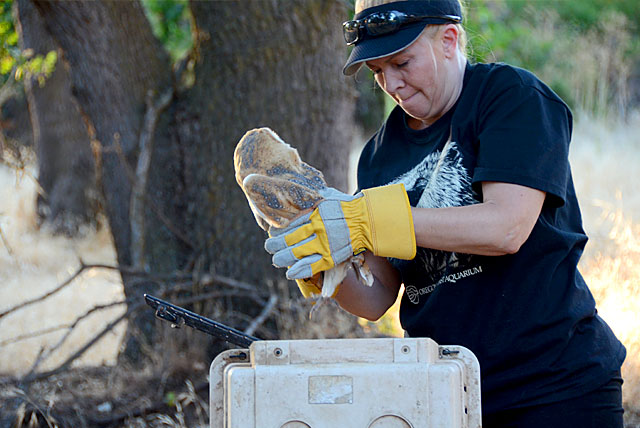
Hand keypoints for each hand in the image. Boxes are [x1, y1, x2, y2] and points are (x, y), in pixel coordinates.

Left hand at [265, 184, 415, 279]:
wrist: (368, 220)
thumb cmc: (347, 207)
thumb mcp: (328, 197)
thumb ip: (312, 197)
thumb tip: (296, 190)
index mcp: (315, 213)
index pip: (289, 224)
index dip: (277, 231)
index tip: (271, 233)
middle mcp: (318, 229)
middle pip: (289, 240)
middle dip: (275, 245)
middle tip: (269, 247)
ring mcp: (324, 244)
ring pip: (296, 254)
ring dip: (283, 259)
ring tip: (276, 260)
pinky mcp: (332, 257)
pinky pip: (312, 267)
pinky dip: (299, 271)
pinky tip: (290, 273)